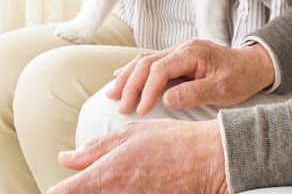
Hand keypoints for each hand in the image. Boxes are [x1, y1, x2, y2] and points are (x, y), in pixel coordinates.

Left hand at [48, 118, 227, 193]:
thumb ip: (94, 149)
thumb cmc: (170, 141)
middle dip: (78, 191)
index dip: (57, 191)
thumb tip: (65, 159)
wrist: (205, 161)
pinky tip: (128, 185)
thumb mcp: (131, 134)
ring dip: (97, 192)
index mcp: (104, 174)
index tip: (58, 186)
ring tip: (115, 178)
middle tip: (85, 181)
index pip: (63, 193)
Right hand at [108, 39, 274, 114]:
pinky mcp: (179, 58)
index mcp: (192, 53)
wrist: (252, 65)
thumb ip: (194, 92)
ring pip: (146, 60)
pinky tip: (121, 76)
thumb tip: (167, 98)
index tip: (141, 111)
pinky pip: (152, 61)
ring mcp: (180, 51)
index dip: (147, 90)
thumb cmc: (239, 77)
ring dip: (128, 76)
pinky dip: (135, 70)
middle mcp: (183, 48)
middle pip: (148, 62)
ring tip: (113, 93)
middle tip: (120, 106)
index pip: (160, 69)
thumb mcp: (222, 89)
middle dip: (131, 83)